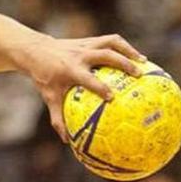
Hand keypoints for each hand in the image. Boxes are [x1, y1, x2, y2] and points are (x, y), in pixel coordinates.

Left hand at [18, 34, 145, 142]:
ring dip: (129, 51)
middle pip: (105, 55)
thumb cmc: (44, 76)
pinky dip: (124, 46)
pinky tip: (136, 56)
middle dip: (122, 63)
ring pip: (111, 43)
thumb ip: (57, 118)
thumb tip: (67, 141)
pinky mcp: (89, 40)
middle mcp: (79, 55)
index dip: (100, 87)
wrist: (36, 51)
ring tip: (145, 62)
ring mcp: (85, 45)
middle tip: (139, 75)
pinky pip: (109, 40)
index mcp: (70, 69)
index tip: (112, 97)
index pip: (87, 78)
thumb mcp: (49, 96)